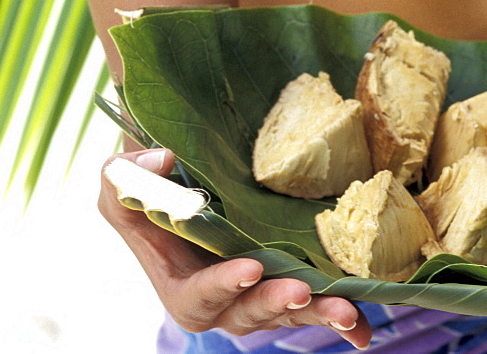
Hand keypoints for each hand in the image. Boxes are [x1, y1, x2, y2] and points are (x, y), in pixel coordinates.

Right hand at [98, 148, 371, 348]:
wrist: (186, 192)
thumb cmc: (150, 191)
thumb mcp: (121, 182)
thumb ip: (126, 174)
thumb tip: (162, 157)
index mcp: (181, 285)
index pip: (198, 296)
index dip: (221, 286)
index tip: (248, 268)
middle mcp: (222, 302)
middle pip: (248, 314)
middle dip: (274, 304)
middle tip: (299, 292)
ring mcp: (258, 297)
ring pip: (289, 314)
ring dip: (319, 314)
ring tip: (347, 313)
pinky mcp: (289, 288)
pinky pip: (315, 308)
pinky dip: (343, 321)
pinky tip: (365, 327)